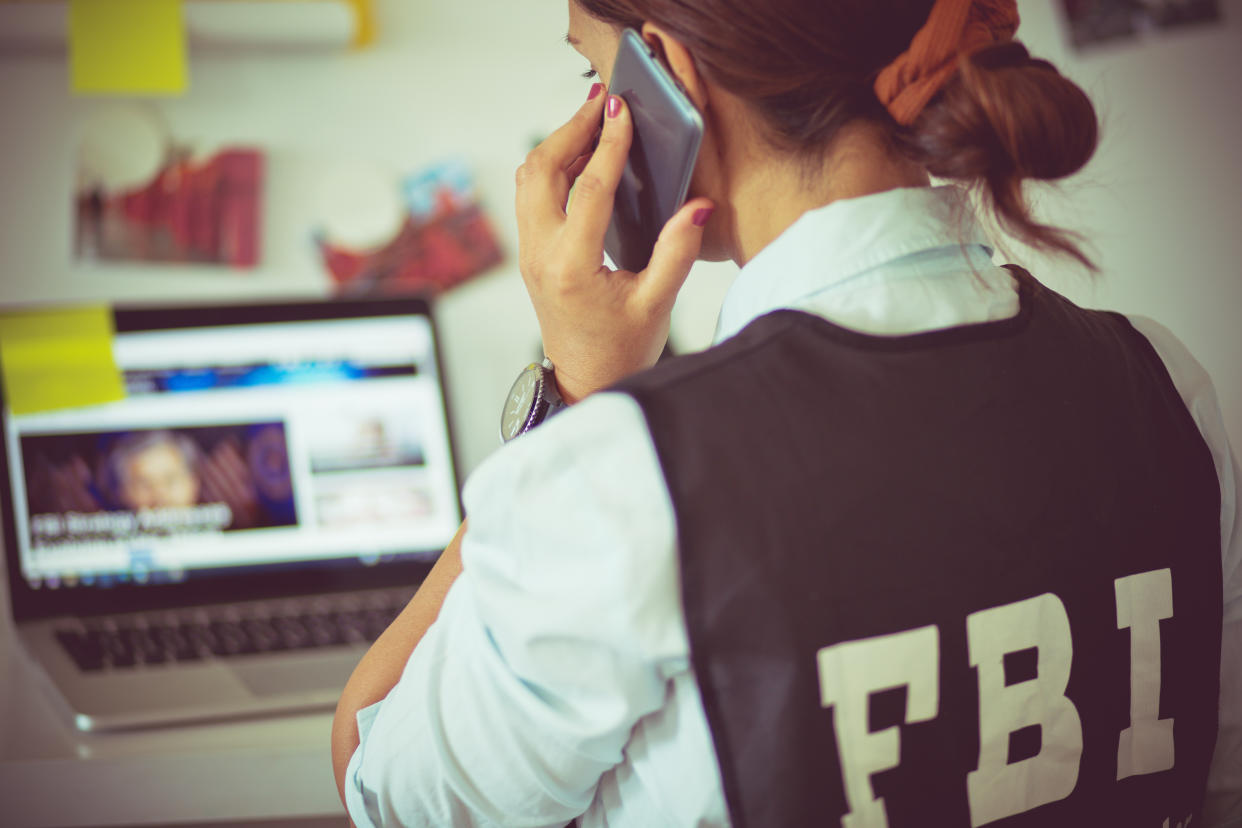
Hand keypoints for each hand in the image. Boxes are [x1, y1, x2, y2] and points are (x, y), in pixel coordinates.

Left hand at [515, 85, 713, 403]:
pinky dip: (552, 166)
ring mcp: (529, 253)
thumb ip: (677, 251)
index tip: (622, 111)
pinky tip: (582, 156)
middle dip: (571, 129)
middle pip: (541, 169)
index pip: (589, 189)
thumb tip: (699, 206)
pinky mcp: (531, 253)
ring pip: (530, 178)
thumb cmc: (622, 351)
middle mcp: (541, 255)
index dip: (608, 144)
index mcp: (573, 267)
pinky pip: (531, 194)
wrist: (585, 383)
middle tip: (604, 103)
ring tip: (594, 121)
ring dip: (558, 144)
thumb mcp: (658, 304)